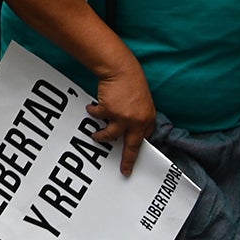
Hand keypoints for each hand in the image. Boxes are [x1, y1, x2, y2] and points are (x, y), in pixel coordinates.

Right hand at [86, 60, 156, 175]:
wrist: (121, 69)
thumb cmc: (131, 81)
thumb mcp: (142, 100)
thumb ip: (139, 113)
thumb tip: (131, 124)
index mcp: (147, 117)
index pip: (145, 137)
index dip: (138, 144)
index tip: (134, 153)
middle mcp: (137, 120)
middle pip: (132, 146)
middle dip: (127, 160)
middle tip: (125, 169)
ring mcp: (122, 117)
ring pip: (109, 136)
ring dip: (101, 136)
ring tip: (95, 136)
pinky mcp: (108, 112)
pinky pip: (98, 117)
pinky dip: (93, 113)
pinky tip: (92, 108)